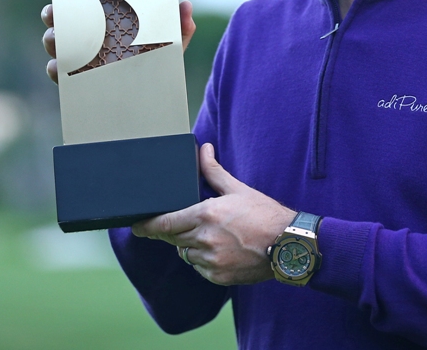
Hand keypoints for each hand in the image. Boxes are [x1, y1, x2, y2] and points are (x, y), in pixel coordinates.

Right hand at [40, 0, 196, 84]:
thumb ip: (180, 27)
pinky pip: (60, 76)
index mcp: (105, 24)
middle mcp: (88, 41)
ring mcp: (82, 62)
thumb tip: (186, 5)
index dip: (62, 4)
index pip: (77, 8)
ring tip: (59, 42)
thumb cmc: (161, 59)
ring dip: (52, 42)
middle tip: (56, 16)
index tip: (59, 1)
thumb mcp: (171, 43)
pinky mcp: (81, 83)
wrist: (160, 93)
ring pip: (56, 49)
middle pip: (60, 25)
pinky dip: (56, 70)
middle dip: (53, 20)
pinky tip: (60, 68)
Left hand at [131, 143, 293, 285]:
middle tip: (182, 226)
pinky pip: (200, 269)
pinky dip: (204, 261)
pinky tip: (221, 251)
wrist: (289, 244)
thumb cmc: (265, 214)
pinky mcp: (219, 276)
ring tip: (212, 236)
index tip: (137, 227)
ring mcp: (211, 261)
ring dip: (191, 246)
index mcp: (206, 214)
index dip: (148, 226)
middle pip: (173, 238)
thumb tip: (204, 149)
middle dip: (172, 232)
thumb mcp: (238, 189)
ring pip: (186, 254)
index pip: (165, 223)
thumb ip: (214, 171)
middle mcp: (205, 239)